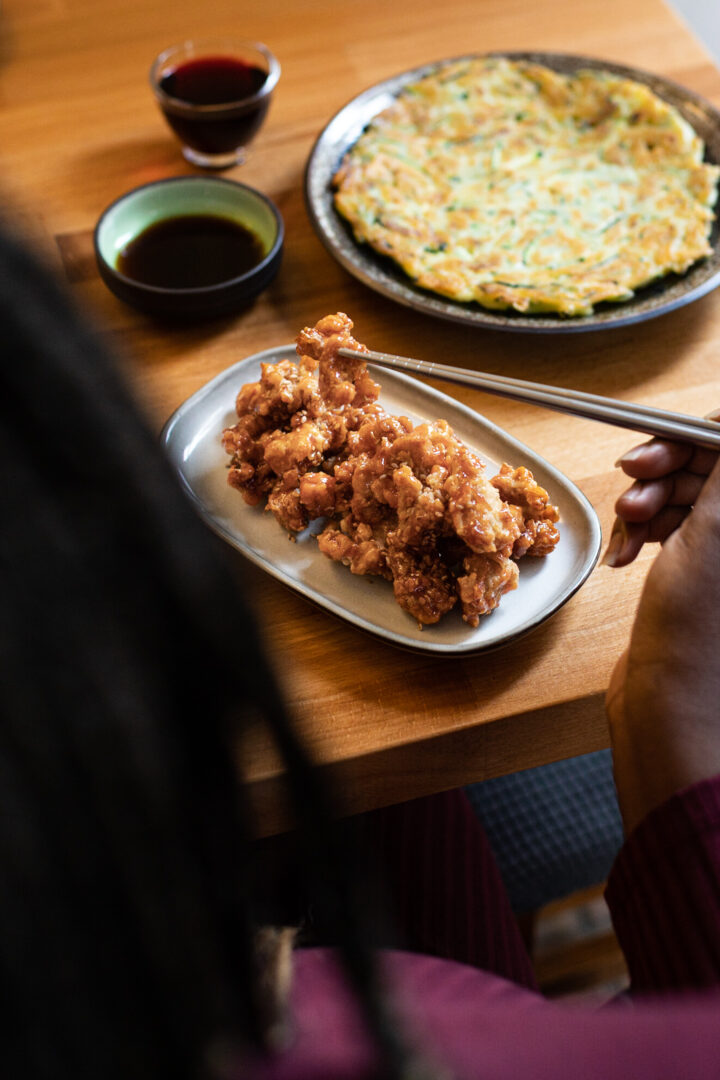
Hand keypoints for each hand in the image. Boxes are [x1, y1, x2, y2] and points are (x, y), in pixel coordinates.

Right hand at [605, 451, 719, 831]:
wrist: (670, 704)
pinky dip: (643, 530)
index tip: (659, 443)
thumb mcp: (714, 532)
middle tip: (631, 478)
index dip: (696, 440)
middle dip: (666, 467)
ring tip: (627, 524)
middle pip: (710, 468)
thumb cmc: (696, 633)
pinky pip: (671, 526)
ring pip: (685, 495)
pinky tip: (626, 551)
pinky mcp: (701, 571)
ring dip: (648, 500)